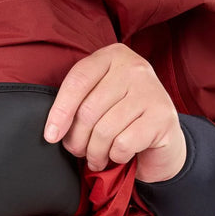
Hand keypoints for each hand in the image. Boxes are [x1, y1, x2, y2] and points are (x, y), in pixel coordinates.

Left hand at [43, 43, 186, 183]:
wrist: (161, 140)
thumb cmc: (120, 121)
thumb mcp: (96, 102)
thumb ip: (76, 105)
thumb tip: (52, 131)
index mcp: (111, 57)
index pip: (77, 81)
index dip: (59, 112)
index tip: (51, 136)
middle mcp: (134, 67)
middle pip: (88, 111)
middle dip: (77, 141)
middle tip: (80, 152)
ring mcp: (151, 90)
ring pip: (104, 131)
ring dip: (95, 154)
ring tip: (97, 158)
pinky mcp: (163, 117)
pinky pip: (123, 144)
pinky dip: (116, 157)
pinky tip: (120, 155)